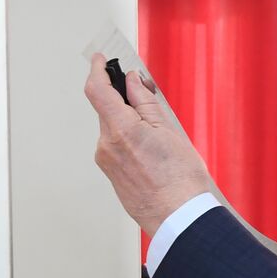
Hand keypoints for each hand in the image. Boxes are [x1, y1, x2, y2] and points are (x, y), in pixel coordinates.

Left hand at [84, 53, 215, 235]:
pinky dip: (129, 139)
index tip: (100, 60)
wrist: (179, 217)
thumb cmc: (180, 180)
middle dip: (124, 98)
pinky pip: (116, 147)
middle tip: (147, 94)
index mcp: (120, 130)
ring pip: (113, 129)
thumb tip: (132, 81)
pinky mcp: (112, 175)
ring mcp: (107, 162)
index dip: (97, 70)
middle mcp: (106, 146)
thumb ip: (145, 102)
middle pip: (107, 109)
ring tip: (158, 134)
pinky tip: (151, 151)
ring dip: (130, 121)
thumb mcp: (168, 130)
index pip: (97, 90)